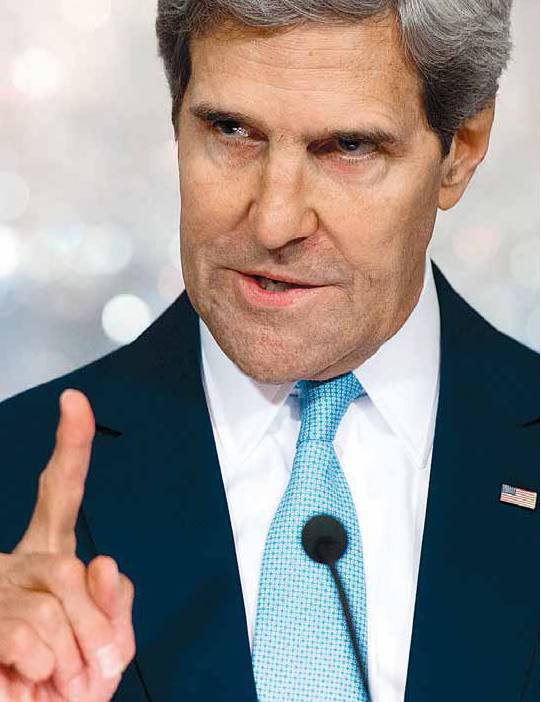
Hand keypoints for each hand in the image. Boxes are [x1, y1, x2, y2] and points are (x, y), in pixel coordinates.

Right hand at [0, 389, 135, 700]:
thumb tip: (103, 562)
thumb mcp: (108, 650)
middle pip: (73, 567)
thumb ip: (114, 607)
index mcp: (51, 558)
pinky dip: (41, 669)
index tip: (75, 401)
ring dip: (70, 658)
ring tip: (56, 684)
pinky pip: (26, 633)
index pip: (60, 494)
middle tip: (92, 673)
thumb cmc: (69, 689)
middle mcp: (17, 563)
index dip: (69, 446)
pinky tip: (26, 681)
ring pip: (52, 604)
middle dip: (93, 627)